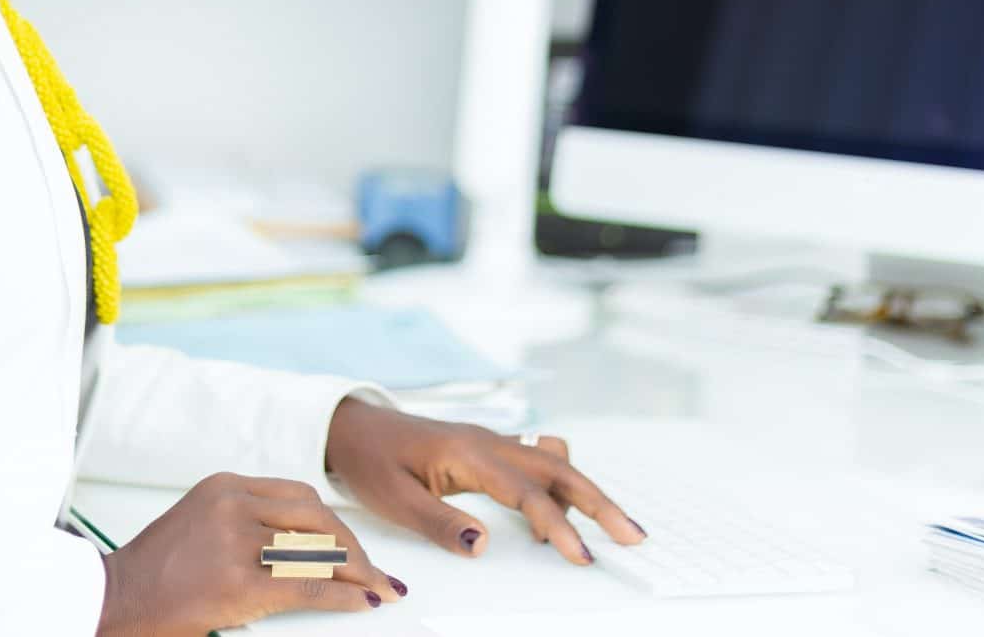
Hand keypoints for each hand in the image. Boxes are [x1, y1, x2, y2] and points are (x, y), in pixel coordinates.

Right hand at [97, 472, 406, 636]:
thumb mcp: (202, 524)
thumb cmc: (155, 570)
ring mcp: (235, 542)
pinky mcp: (238, 582)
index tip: (353, 543)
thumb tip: (308, 543)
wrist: (114, 599)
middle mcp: (233, 506)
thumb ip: (247, 520)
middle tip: (374, 571)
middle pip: (317, 518)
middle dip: (353, 547)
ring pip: (319, 550)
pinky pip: (309, 585)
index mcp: (225, 486)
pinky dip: (345, 595)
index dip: (336, 523)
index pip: (301, 496)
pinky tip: (365, 600)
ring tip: (378, 586)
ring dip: (358, 571)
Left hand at [323, 398, 646, 564]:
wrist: (351, 427)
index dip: (559, 526)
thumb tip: (485, 546)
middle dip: (599, 502)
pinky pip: (537, 464)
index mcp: (468, 453)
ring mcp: (492, 442)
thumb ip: (440, 523)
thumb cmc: (370, 461)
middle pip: (559, 469)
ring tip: (600, 531)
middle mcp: (489, 442)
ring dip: (581, 493)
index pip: (527, 493)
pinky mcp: (489, 449)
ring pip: (553, 464)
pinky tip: (552, 515)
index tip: (582, 555)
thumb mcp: (394, 500)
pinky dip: (557, 486)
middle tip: (632, 536)